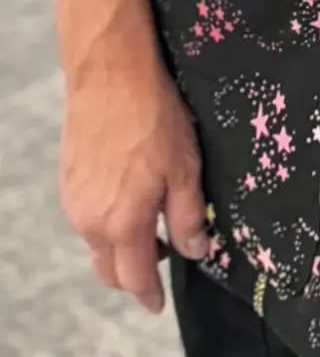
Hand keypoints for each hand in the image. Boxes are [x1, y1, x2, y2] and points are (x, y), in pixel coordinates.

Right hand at [60, 36, 210, 312]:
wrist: (111, 72)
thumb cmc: (154, 116)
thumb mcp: (186, 167)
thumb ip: (189, 216)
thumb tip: (195, 250)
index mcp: (123, 222)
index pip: (135, 278)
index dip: (149, 294)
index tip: (158, 303)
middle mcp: (91, 220)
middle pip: (110, 270)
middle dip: (133, 274)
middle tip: (161, 257)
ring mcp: (74, 201)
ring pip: (96, 243)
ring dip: (120, 245)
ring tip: (149, 219)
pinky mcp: (67, 181)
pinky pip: (86, 217)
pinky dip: (106, 220)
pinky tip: (127, 194)